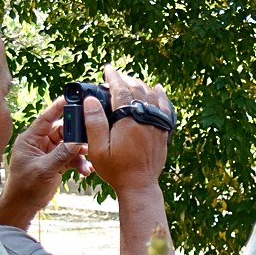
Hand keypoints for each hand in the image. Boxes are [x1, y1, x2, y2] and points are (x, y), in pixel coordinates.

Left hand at [0, 100, 89, 219]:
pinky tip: (86, 170)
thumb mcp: (44, 169)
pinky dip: (79, 163)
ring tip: (87, 163)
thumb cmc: (25, 187)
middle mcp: (39, 143)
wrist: (23, 206)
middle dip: (76, 136)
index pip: (45, 119)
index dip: (58, 108)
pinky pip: (70, 157)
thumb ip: (61, 155)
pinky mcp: (56, 163)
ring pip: (69, 145)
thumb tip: (78, 141)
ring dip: (79, 153)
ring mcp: (48, 153)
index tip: (70, 98)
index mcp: (30, 139)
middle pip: (61, 131)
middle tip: (89, 139)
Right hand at [82, 64, 171, 194]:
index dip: (113, 77)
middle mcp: (146, 119)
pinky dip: (160, 96)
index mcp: (128, 120)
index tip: (107, 68)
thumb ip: (94, 123)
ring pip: (151, 96)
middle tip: (115, 77)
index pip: (121, 90)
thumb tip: (90, 100)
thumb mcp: (98, 149)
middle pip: (137, 89)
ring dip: (140, 85)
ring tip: (130, 82)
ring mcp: (157, 125)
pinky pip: (165, 107)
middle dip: (125, 80)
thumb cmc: (116, 169)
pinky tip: (157, 89)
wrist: (140, 186)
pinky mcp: (164, 131)